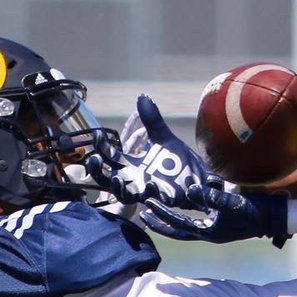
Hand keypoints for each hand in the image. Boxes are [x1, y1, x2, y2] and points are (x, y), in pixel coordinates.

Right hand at [87, 95, 211, 207]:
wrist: (202, 178)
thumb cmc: (179, 161)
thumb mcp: (164, 138)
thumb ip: (152, 121)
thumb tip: (142, 96)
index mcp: (133, 165)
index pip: (110, 157)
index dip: (101, 148)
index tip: (98, 134)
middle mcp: (136, 180)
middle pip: (108, 180)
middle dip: (98, 172)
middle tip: (94, 161)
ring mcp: (149, 191)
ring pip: (126, 195)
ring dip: (120, 188)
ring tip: (118, 179)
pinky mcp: (165, 200)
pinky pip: (153, 200)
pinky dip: (151, 193)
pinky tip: (151, 184)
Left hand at [140, 185, 289, 246]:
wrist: (274, 216)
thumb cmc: (255, 211)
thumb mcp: (232, 203)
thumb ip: (211, 197)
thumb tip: (189, 190)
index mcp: (209, 233)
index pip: (179, 225)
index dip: (162, 216)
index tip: (147, 207)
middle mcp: (209, 232)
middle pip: (179, 230)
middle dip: (161, 222)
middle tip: (143, 213)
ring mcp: (216, 227)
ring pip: (187, 224)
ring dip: (172, 217)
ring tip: (157, 207)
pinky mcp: (222, 219)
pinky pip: (200, 215)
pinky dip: (189, 209)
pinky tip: (183, 197)